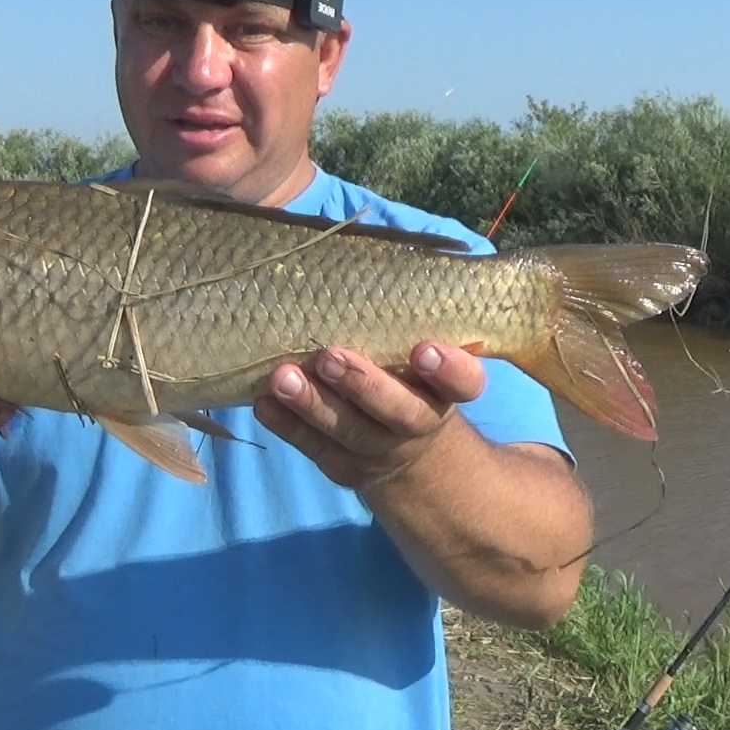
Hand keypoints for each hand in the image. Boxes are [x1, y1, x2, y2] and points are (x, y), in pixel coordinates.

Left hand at [252, 341, 486, 491]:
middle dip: (364, 385)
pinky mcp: (345, 467)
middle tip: (330, 356)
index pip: (464, 383)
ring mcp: (381, 450)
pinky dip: (288, 426)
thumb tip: (357, 263)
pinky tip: (264, 403)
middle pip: (400, 412)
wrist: (407, 450)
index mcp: (446, 391)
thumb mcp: (420, 355)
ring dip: (314, 404)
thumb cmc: (408, 377)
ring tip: (283, 378)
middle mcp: (419, 422)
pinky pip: (315, 448)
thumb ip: (404, 324)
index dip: (449, 370)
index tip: (424, 349)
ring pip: (350, 433)